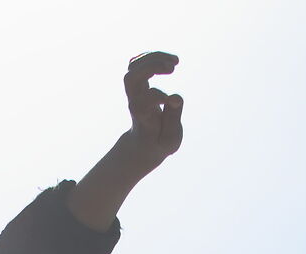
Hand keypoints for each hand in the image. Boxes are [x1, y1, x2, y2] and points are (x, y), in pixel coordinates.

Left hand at [122, 51, 183, 165]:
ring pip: (133, 66)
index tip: (173, 101)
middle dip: (150, 67)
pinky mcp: (137, 85)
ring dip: (153, 57)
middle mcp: (134, 102)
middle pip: (131, 77)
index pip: (142, 101)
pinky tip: (168, 60)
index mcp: (142, 118)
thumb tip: (175, 97)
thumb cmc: (159, 142)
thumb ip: (173, 119)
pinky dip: (151, 56)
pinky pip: (137, 64)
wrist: (143, 145)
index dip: (158, 97)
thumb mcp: (170, 139)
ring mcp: (134, 92)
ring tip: (175, 62)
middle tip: (172, 68)